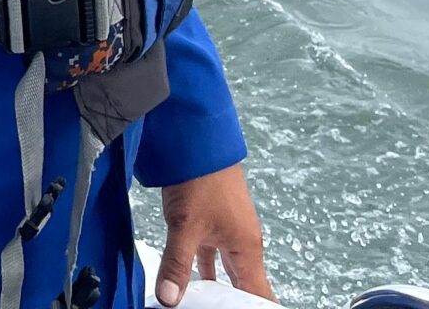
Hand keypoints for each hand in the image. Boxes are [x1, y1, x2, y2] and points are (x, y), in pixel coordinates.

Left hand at [155, 162, 269, 304]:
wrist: (195, 137)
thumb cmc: (201, 177)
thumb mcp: (185, 225)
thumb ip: (177, 265)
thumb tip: (169, 299)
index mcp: (247, 248)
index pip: (259, 294)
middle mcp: (241, 241)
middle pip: (243, 285)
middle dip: (233, 304)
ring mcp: (226, 230)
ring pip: (224, 270)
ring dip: (215, 289)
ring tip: (204, 305)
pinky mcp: (210, 220)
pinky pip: (208, 255)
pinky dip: (200, 270)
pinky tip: (188, 282)